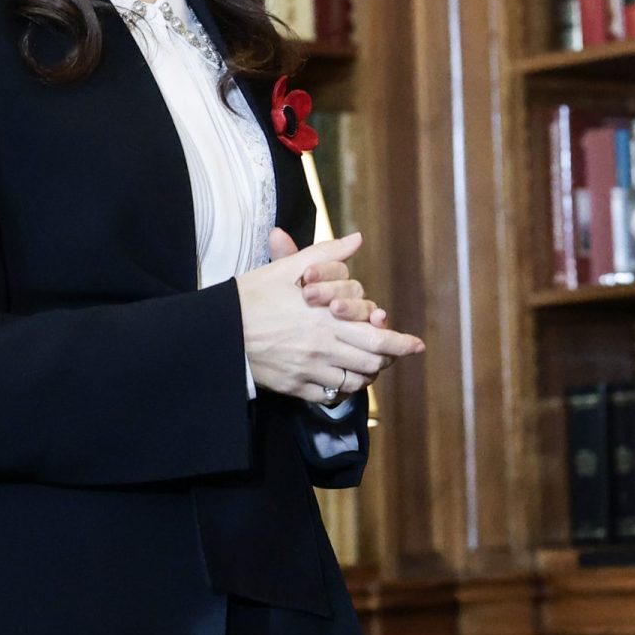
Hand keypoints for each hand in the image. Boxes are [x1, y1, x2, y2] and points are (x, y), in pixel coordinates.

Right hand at [235, 232, 424, 404]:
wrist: (218, 331)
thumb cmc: (253, 295)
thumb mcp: (288, 269)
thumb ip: (327, 255)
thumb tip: (357, 239)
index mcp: (327, 318)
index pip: (377, 338)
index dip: (401, 344)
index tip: (416, 345)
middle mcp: (323, 348)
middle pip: (371, 363)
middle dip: (389, 360)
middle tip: (397, 355)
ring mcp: (309, 370)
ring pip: (353, 382)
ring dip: (367, 374)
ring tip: (370, 365)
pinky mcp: (294, 387)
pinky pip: (329, 395)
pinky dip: (342, 389)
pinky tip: (342, 379)